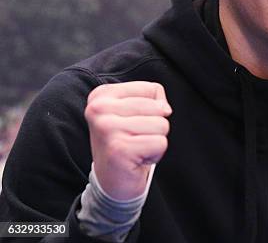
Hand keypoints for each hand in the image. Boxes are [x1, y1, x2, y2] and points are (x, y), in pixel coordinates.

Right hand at [84, 82, 171, 199]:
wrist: (112, 182)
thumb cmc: (126, 142)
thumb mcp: (134, 111)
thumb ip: (152, 98)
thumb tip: (165, 108)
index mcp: (102, 95)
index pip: (152, 89)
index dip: (153, 109)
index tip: (133, 123)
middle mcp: (99, 109)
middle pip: (158, 107)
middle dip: (155, 126)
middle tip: (135, 139)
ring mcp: (107, 128)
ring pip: (162, 125)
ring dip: (155, 140)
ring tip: (136, 148)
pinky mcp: (119, 148)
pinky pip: (161, 143)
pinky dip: (155, 154)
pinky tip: (137, 159)